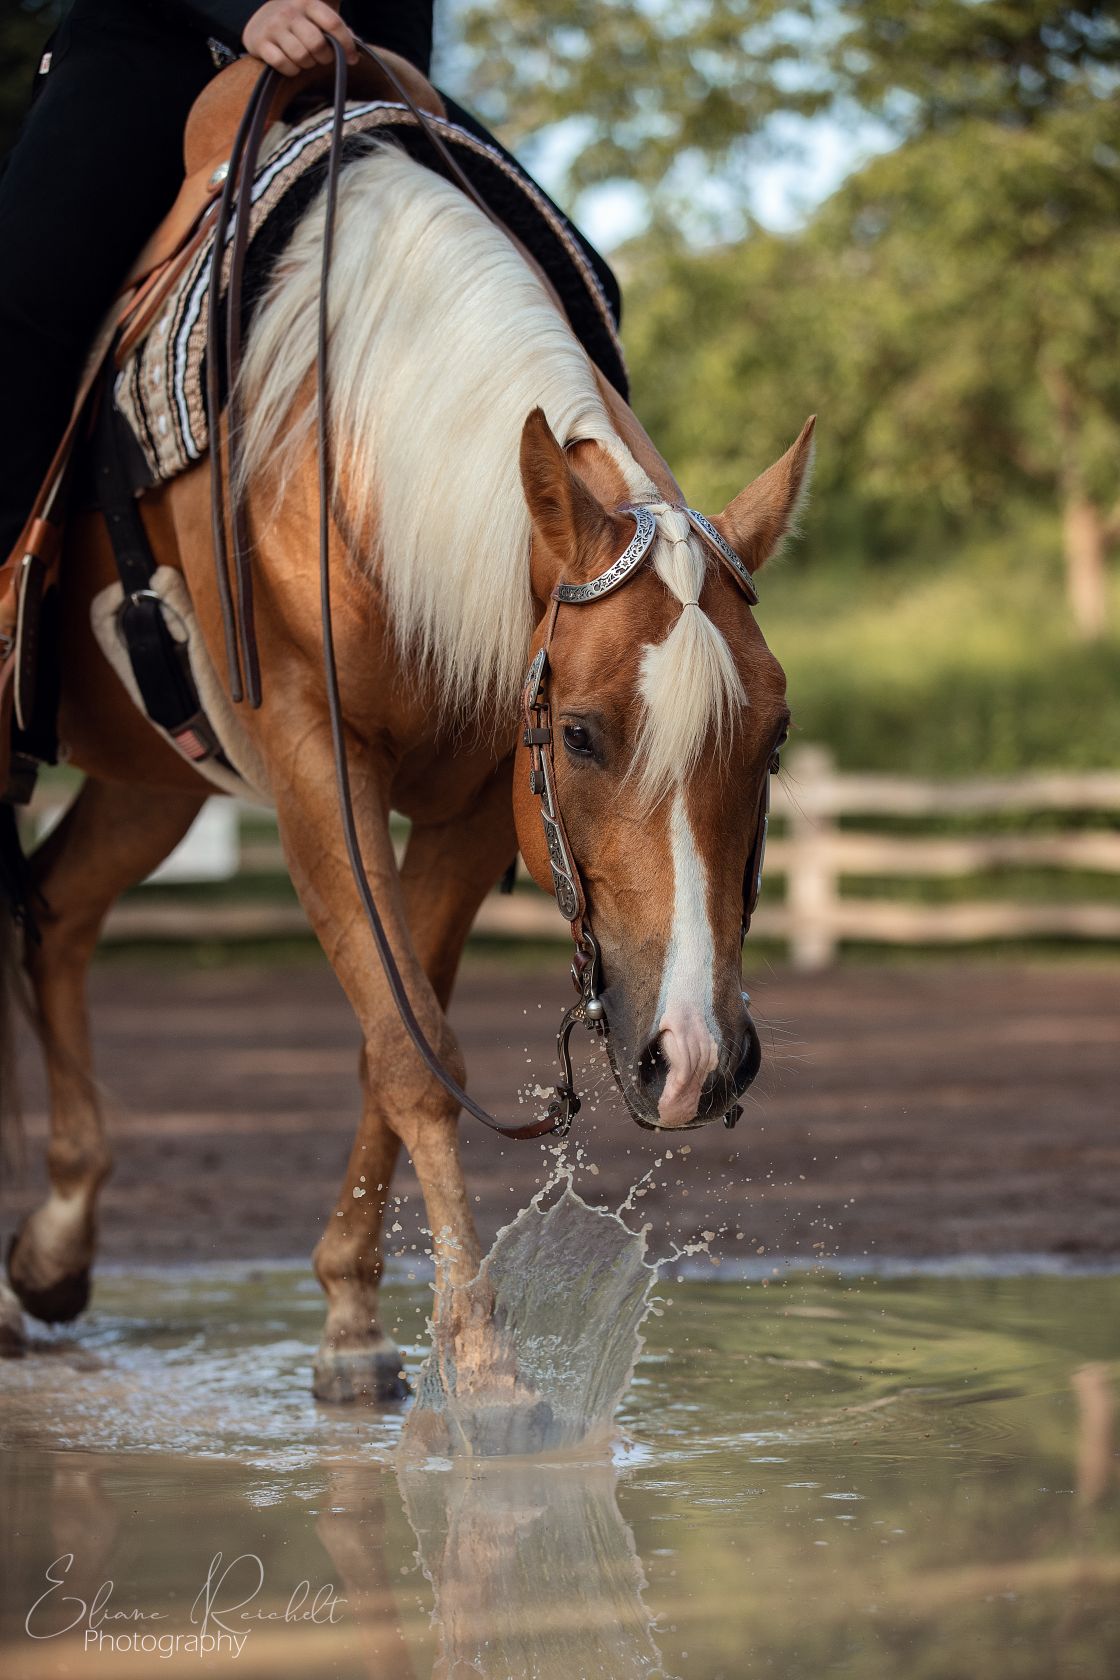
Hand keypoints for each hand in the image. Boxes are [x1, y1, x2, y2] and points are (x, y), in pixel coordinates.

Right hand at [243, 0, 358, 76]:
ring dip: (307, 64)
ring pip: (301, 56)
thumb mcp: (316, 14)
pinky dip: (291, 69)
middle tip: (323, 58)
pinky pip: (282, 64)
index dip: (346, 44)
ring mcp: (273, 26)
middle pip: (317, 43)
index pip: (333, 23)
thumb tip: (358, 47)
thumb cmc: (298, 20)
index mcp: (308, 2)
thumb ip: (336, 27)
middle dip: (325, 57)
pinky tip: (292, 64)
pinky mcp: (260, 42)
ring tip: (306, 59)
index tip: (352, 58)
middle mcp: (289, 12)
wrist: (261, 18)